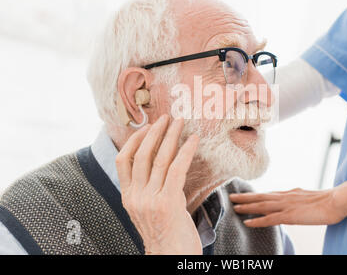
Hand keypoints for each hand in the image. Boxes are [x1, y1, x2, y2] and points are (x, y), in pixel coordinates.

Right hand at [115, 115, 201, 254]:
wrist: (170, 259)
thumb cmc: (167, 236)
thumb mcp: (151, 211)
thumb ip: (152, 189)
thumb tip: (167, 166)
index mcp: (128, 198)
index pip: (122, 161)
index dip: (134, 140)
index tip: (146, 127)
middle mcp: (135, 197)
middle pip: (141, 155)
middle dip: (154, 133)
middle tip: (165, 118)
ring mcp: (150, 200)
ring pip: (159, 159)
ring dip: (170, 136)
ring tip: (179, 122)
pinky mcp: (168, 203)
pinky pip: (177, 169)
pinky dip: (185, 151)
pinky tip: (193, 140)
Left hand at [229, 188, 346, 226]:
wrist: (336, 200)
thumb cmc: (328, 200)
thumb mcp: (308, 197)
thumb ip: (298, 199)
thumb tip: (293, 199)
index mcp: (290, 193)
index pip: (268, 194)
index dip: (256, 195)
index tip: (245, 195)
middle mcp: (285, 197)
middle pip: (260, 196)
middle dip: (245, 197)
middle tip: (231, 196)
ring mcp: (286, 206)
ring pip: (261, 205)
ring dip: (246, 206)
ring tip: (233, 206)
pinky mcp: (290, 216)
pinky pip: (269, 219)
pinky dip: (257, 220)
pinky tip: (247, 222)